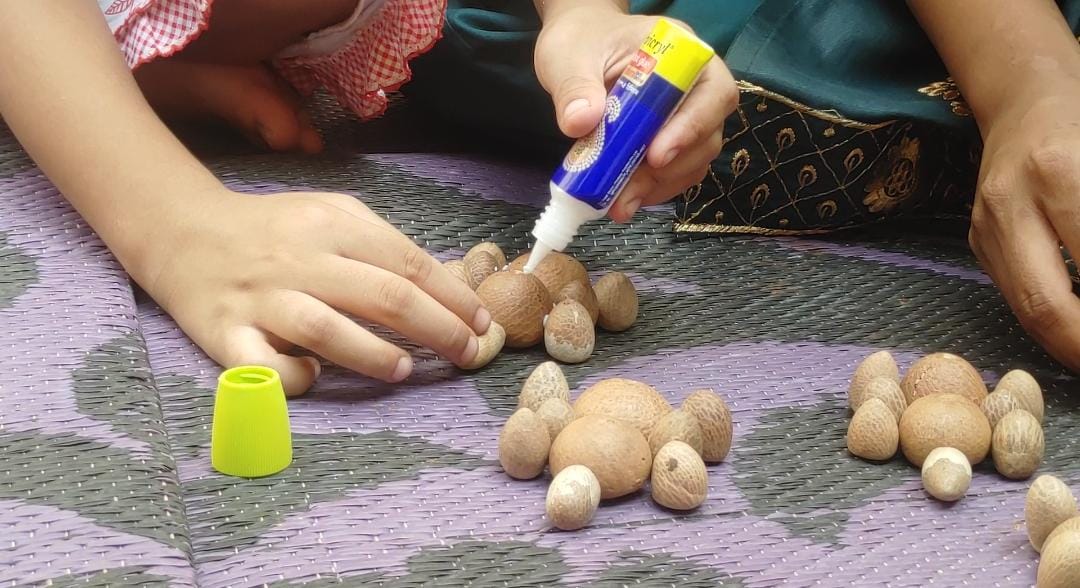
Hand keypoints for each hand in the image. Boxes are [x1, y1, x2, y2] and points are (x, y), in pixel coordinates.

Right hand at [138, 189, 490, 394]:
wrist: (181, 231)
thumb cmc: (273, 230)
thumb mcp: (331, 213)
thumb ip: (382, 243)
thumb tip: (444, 288)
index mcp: (332, 224)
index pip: (408, 263)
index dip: (453, 297)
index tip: (481, 323)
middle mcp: (300, 259)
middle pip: (383, 295)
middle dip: (438, 329)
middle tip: (467, 355)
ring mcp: (261, 298)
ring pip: (325, 328)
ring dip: (373, 354)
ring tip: (405, 371)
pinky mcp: (225, 333)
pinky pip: (261, 366)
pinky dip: (291, 377)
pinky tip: (314, 378)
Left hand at [533, 4, 736, 221]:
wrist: (578, 44)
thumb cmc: (582, 41)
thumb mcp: (569, 57)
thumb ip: (574, 87)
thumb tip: (580, 122)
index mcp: (683, 53)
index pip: (711, 93)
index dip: (691, 128)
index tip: (655, 156)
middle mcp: (696, 86)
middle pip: (705, 136)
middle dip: (667, 170)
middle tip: (626, 194)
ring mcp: (687, 116)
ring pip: (692, 161)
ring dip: (658, 187)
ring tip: (619, 204)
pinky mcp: (670, 141)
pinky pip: (673, 172)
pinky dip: (650, 189)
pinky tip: (622, 199)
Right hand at [969, 79, 1079, 369]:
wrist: (1024, 94)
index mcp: (1056, 172)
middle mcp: (1008, 204)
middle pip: (1044, 305)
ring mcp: (983, 225)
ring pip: (1024, 307)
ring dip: (1067, 341)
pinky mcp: (976, 240)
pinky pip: (1016, 292)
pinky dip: (1051, 318)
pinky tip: (1076, 327)